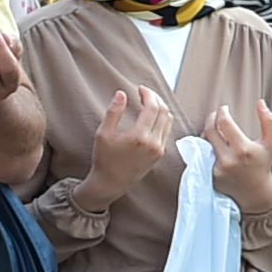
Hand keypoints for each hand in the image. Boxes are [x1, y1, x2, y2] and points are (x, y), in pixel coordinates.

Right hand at [74, 87, 175, 210]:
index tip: (140, 89)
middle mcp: (153, 142)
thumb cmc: (104, 159)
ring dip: (161, 108)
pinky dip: (162, 119)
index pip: (152, 107)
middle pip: (164, 111)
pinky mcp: (160, 154)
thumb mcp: (103, 134)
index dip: (148, 94)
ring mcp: (159, 149)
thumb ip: (113, 112)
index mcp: (139, 136)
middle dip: (156, 98)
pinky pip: (166, 130)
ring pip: (168, 120)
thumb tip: (121, 93)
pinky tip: (152, 116)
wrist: (111, 183)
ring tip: (149, 102)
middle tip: (145, 93)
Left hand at [203, 100, 271, 213]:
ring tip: (216, 129)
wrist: (254, 190)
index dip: (221, 112)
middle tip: (216, 115)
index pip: (224, 123)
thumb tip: (260, 102)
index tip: (224, 109)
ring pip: (204, 142)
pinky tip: (214, 143)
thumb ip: (268, 121)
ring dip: (208, 132)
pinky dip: (207, 146)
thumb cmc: (263, 164)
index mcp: (243, 149)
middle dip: (211, 119)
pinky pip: (202, 154)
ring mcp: (216, 168)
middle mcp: (227, 159)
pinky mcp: (209, 174)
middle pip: (210, 130)